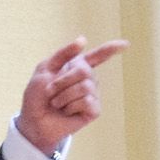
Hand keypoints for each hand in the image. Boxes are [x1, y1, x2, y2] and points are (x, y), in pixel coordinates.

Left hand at [17, 36, 128, 154]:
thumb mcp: (45, 69)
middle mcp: (88, 79)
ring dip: (63, 96)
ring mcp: (92, 95)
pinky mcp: (93, 110)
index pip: (97, 56)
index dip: (111, 49)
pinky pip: (87, 101)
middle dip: (63, 81)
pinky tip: (67, 111)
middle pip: (84, 71)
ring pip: (84, 87)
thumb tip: (83, 39)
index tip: (126, 44)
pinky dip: (71, 106)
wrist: (34, 120)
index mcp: (76, 66)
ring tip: (57, 103)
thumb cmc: (37, 95)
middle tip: (50, 91)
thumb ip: (63, 54)